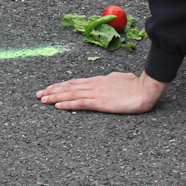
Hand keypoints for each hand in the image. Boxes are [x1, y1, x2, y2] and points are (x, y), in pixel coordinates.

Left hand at [36, 72, 168, 113]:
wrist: (147, 89)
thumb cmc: (138, 85)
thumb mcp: (121, 79)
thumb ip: (112, 80)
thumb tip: (109, 79)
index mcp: (99, 80)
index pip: (75, 82)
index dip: (61, 85)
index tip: (50, 88)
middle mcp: (94, 85)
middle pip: (68, 87)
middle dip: (52, 90)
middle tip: (38, 94)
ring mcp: (96, 93)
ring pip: (70, 94)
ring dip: (54, 97)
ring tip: (42, 99)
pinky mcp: (100, 102)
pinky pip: (80, 103)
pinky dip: (67, 104)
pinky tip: (57, 106)